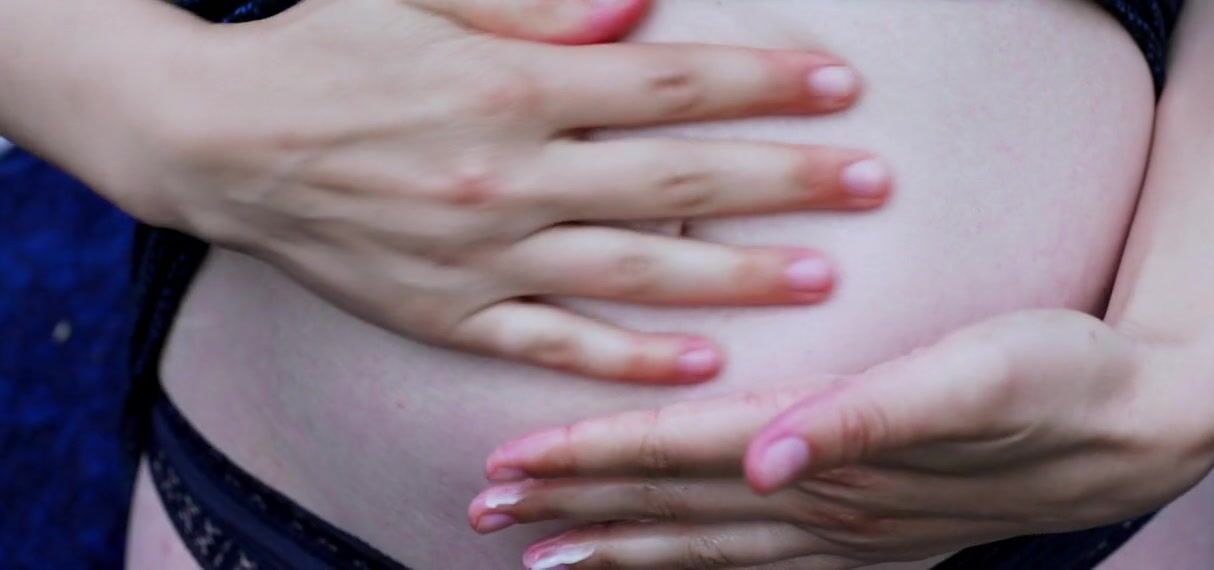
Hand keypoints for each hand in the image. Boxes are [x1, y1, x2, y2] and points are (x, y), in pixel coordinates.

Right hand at [100, 0, 889, 382]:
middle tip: (872, 186)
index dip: (759, 84)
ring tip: (821, 278)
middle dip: (784, 181)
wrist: (220, 142)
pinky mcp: (449, 314)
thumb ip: (537, 5)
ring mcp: (481, 255)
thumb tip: (639, 0)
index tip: (837, 90)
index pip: (666, 85)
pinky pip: (556, 343)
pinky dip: (631, 358)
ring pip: (634, 272)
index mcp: (511, 88)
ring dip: (736, 276)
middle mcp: (507, 177)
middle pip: (676, 181)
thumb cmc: (328, 50)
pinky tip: (704, 362)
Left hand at [472, 310, 1213, 567]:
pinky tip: (673, 568)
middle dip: (574, 510)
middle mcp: (826, 509)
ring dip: (621, 545)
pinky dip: (702, 566)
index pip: (680, 459)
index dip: (590, 460)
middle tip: (482, 508)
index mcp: (829, 456)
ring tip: (544, 552)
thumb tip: (763, 459)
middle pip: (672, 511)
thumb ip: (863, 420)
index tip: (505, 464)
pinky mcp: (881, 535)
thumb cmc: (1056, 381)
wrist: (1138, 423)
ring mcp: (852, 533)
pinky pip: (766, 564)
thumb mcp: (972, 381)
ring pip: (707, 546)